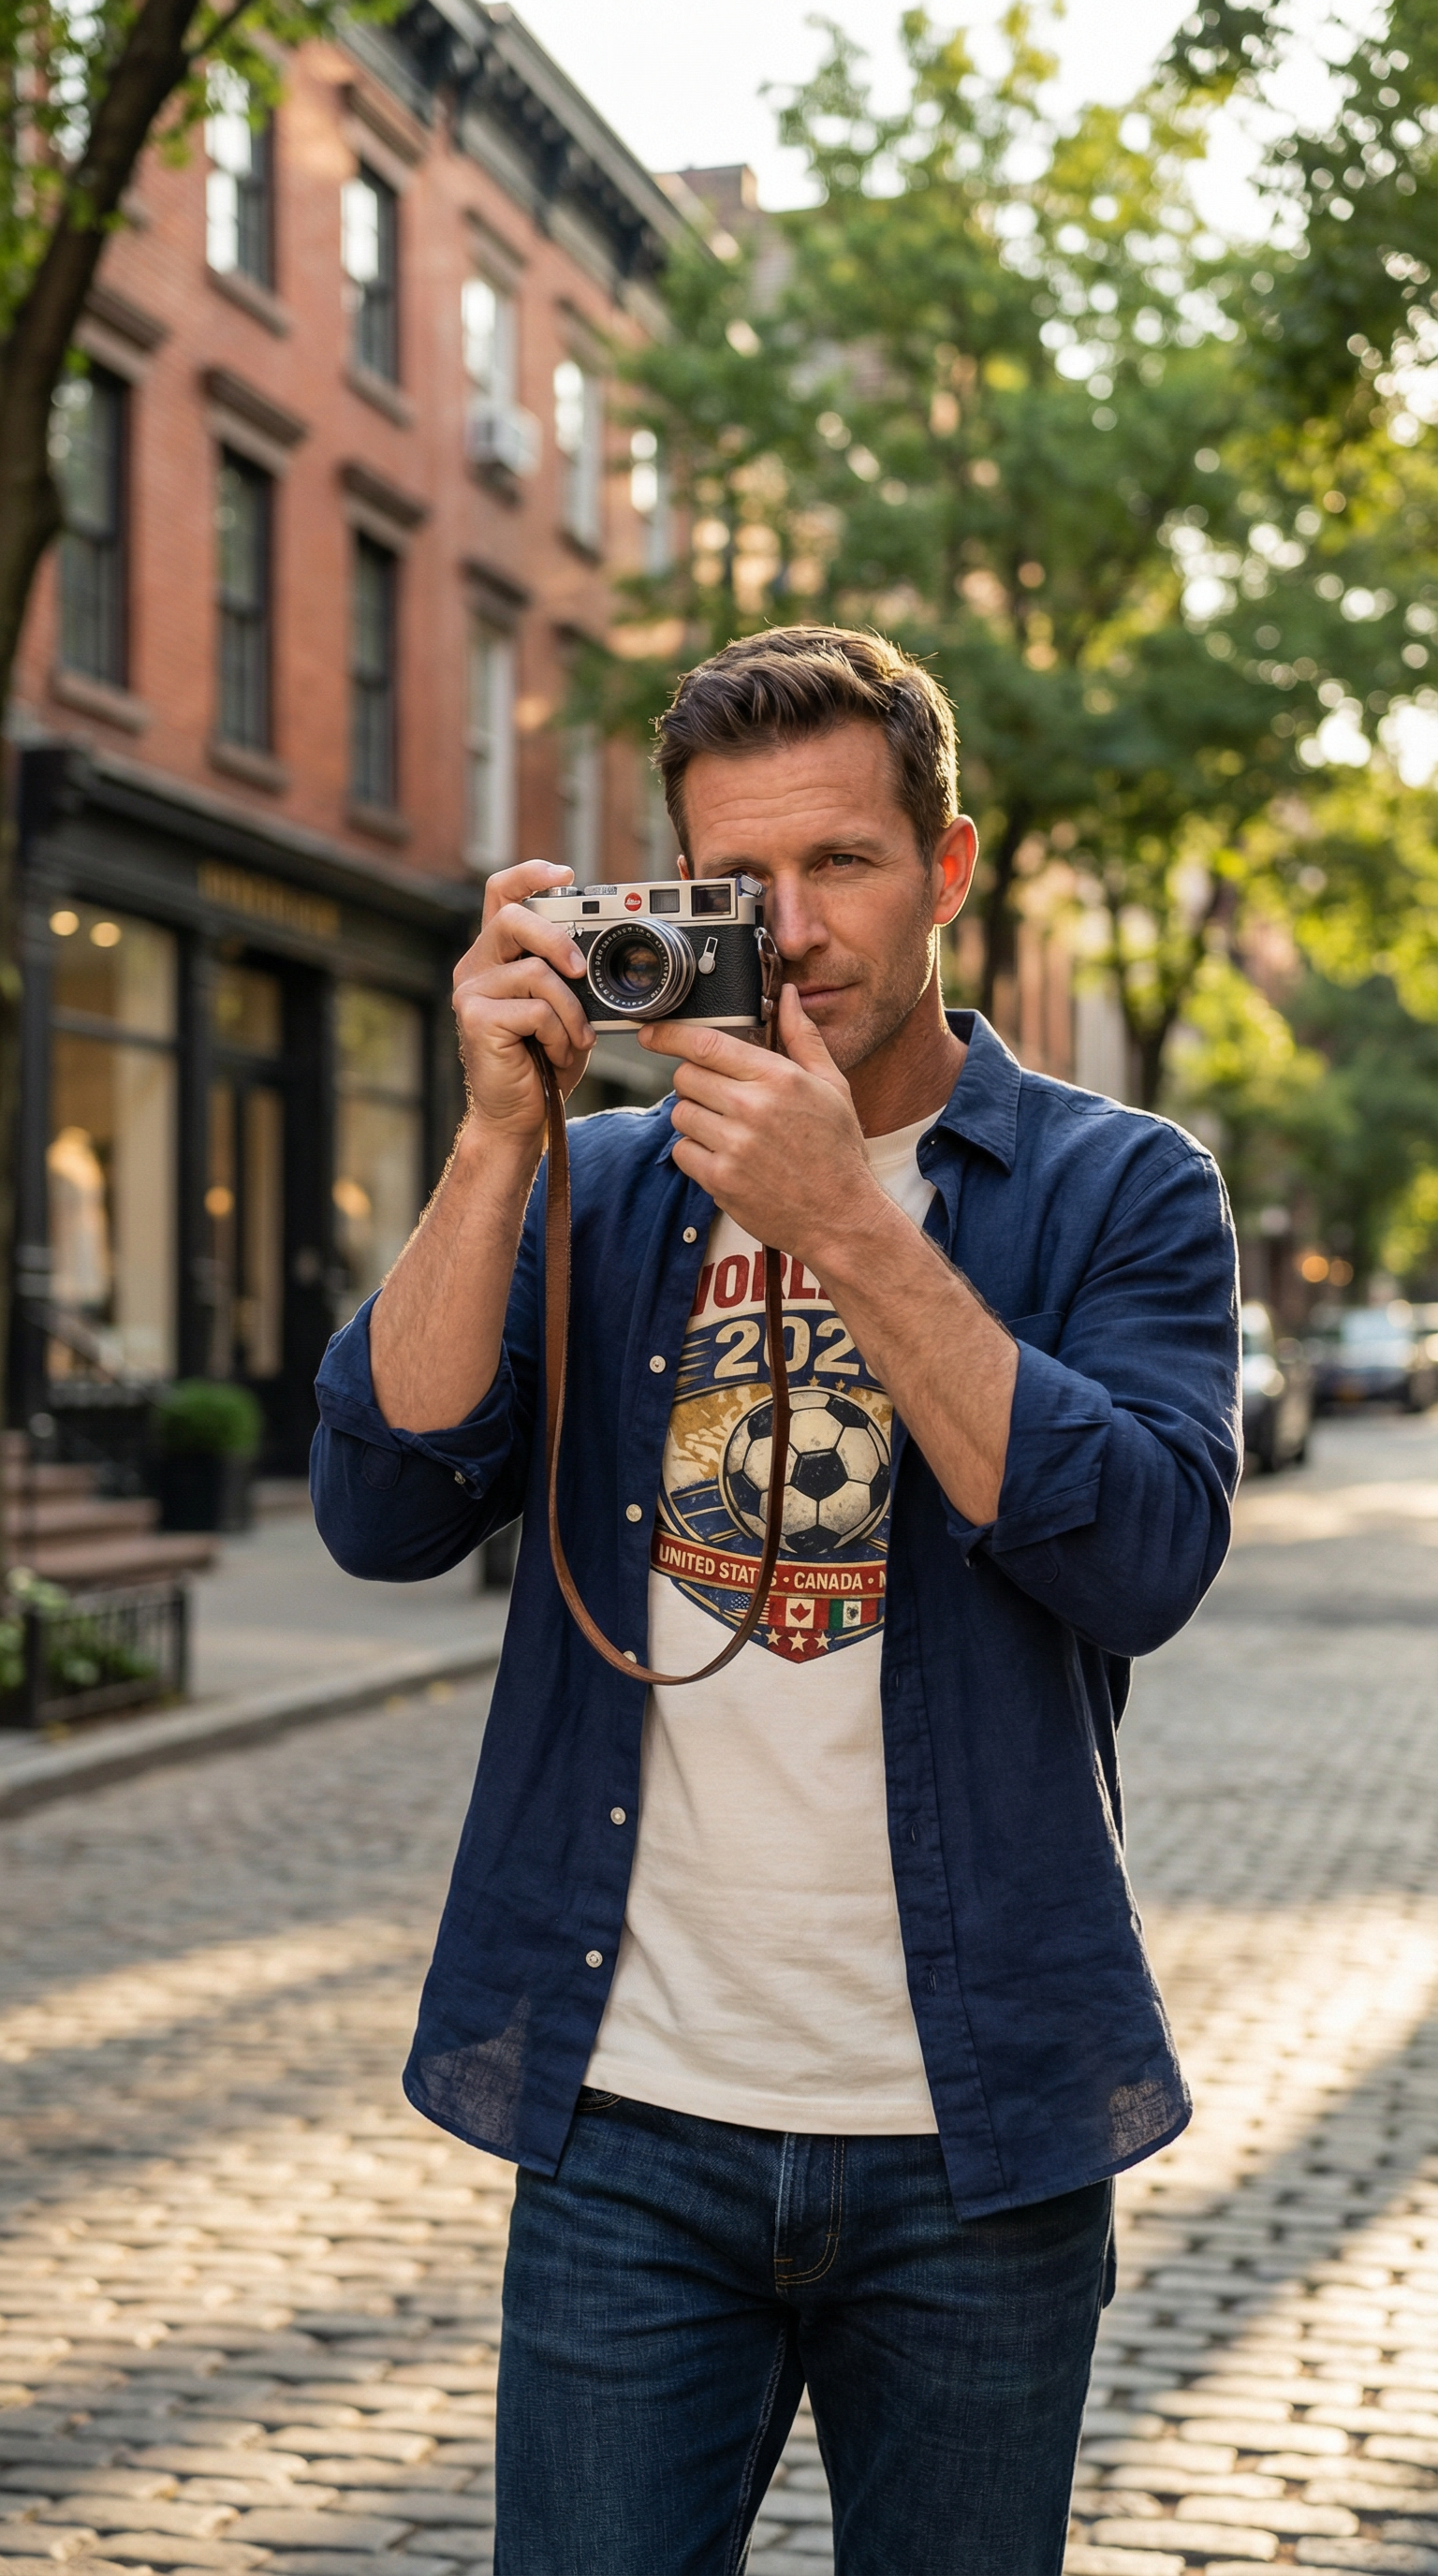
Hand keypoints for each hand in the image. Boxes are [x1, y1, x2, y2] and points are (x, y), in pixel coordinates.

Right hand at [452, 861, 594, 1149]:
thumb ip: (569, 976)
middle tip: (581, 970)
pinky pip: (536, 1010)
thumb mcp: (563, 1009)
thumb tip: (601, 954)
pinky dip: (559, 1034)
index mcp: (496, 957)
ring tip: (574, 1039)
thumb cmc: (542, 1063)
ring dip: (570, 1011)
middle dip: (556, 939)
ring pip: (537, 973)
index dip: (529, 874)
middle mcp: (476, 967)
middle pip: (512, 918)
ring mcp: (471, 992)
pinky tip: (554, 1054)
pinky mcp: (476, 1019)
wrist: (518, 1116)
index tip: (564, 872)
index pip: (500, 895)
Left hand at [641, 983, 881, 1264]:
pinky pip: (682, 1151)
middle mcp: (753, 1108)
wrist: (841, 1216)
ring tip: (726, 1130)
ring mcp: (734, 1146)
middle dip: (694, 1083)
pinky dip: (695, 1153)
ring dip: (694, 1118)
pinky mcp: (720, 1180)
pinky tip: (724, 1157)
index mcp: (779, 1078)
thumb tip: (789, 996)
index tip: (651, 1033)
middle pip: (685, 1077)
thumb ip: (804, 1038)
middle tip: (718, 1097)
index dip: (670, 1035)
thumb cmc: (838, 1150)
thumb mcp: (833, 1086)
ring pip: (680, 1114)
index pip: (706, 1045)